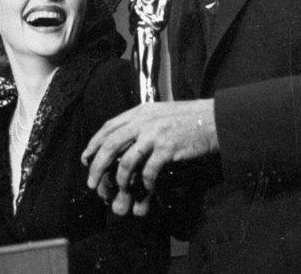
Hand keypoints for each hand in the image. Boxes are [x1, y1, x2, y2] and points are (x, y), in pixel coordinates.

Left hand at [82, 99, 217, 215]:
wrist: (215, 118)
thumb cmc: (189, 117)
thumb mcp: (160, 112)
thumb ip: (142, 121)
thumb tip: (124, 137)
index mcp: (140, 111)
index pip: (109, 126)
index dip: (94, 143)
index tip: (86, 157)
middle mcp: (144, 121)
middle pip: (111, 144)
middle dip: (97, 165)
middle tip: (91, 181)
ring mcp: (155, 134)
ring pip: (127, 160)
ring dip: (120, 179)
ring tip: (119, 190)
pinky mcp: (168, 148)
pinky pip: (149, 170)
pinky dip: (145, 183)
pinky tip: (147, 188)